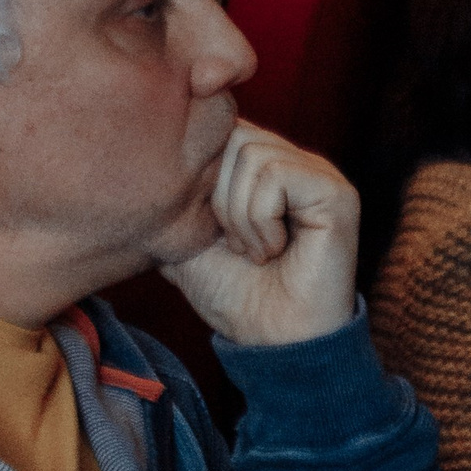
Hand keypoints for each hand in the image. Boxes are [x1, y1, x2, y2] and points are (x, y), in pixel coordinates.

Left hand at [159, 121, 358, 348]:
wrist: (271, 342)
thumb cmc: (234, 295)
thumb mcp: (185, 241)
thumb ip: (170, 199)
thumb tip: (134, 169)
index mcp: (263, 167)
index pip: (219, 128)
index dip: (202, 179)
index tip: (213, 233)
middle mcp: (294, 161)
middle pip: (233, 134)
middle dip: (219, 199)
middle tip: (237, 246)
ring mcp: (318, 174)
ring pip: (253, 154)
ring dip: (240, 216)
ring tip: (256, 251)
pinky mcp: (336, 192)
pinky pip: (277, 176)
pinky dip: (261, 220)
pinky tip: (275, 251)